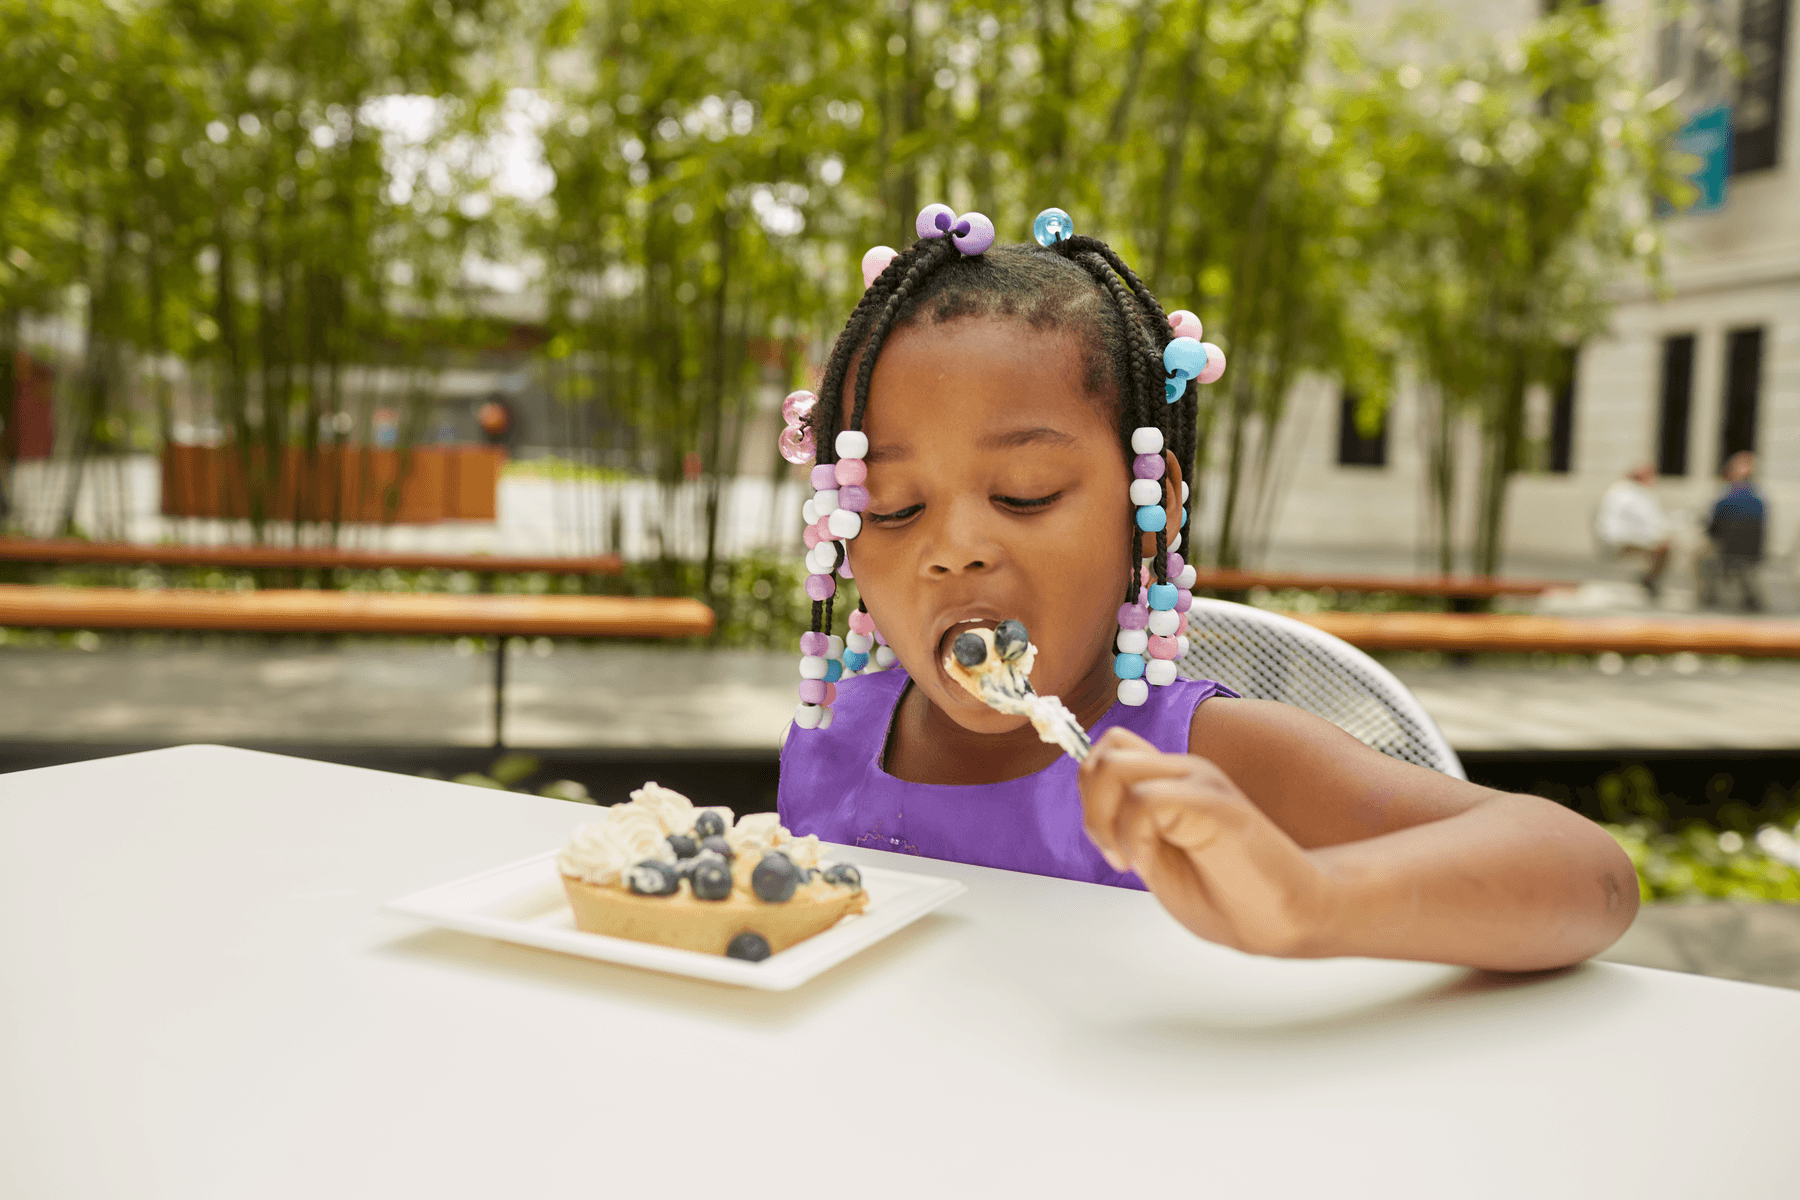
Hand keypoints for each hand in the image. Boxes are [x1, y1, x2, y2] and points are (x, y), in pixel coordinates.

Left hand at [1077, 727, 1342, 957]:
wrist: (1290, 917)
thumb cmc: (1234, 896)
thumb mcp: (1163, 858)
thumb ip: (1133, 828)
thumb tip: (1096, 810)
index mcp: (1175, 783)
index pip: (1111, 751)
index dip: (1091, 795)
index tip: (1110, 848)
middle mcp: (1186, 772)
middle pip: (1104, 754)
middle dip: (1090, 808)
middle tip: (1116, 855)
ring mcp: (1200, 782)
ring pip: (1114, 768)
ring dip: (1106, 820)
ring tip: (1132, 860)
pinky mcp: (1213, 803)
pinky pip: (1145, 801)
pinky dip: (1134, 837)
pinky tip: (1152, 864)